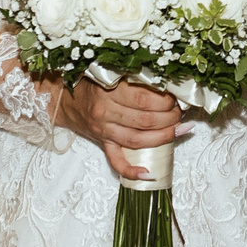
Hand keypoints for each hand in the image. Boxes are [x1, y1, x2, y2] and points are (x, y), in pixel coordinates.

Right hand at [56, 74, 178, 180]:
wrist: (67, 100)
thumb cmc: (93, 84)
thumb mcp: (113, 73)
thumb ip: (135, 77)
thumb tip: (168, 84)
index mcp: (109, 90)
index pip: (145, 99)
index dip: (166, 100)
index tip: (175, 98)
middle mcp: (106, 112)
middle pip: (146, 120)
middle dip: (169, 118)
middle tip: (179, 113)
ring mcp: (104, 130)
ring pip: (138, 140)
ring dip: (163, 137)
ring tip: (177, 130)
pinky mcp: (103, 144)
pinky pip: (116, 161)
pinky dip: (132, 170)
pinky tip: (148, 173)